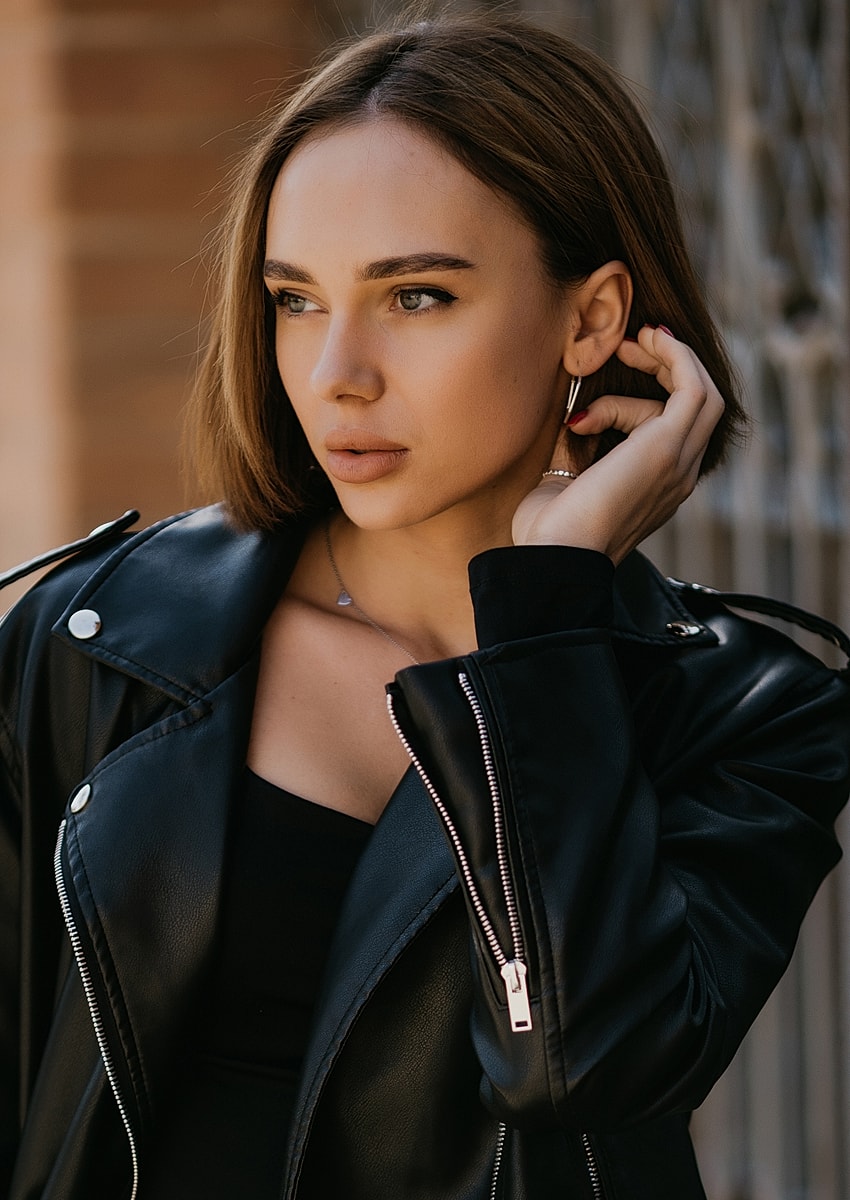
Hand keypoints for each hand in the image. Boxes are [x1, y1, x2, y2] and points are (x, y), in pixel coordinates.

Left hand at [512, 326, 724, 563]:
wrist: (555, 556)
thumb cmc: (549, 531)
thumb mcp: (565, 479)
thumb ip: (577, 447)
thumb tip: (574, 416)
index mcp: (659, 489)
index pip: (672, 431)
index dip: (646, 395)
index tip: (613, 372)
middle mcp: (679, 477)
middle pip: (699, 407)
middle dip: (668, 368)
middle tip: (628, 347)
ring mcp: (679, 464)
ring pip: (700, 394)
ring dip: (670, 360)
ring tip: (632, 343)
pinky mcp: (667, 448)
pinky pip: (693, 389)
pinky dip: (675, 358)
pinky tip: (647, 341)